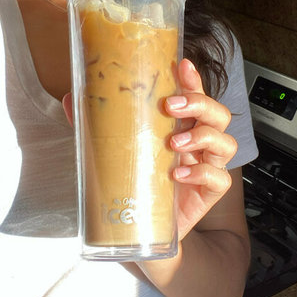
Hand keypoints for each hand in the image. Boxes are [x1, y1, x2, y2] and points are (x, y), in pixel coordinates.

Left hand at [62, 59, 237, 242]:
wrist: (143, 229)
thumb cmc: (137, 184)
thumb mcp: (116, 151)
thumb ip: (98, 126)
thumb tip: (71, 99)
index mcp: (182, 126)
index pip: (196, 96)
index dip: (194, 80)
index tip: (182, 66)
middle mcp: (199, 144)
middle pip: (218, 114)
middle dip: (200, 104)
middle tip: (171, 106)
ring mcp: (207, 167)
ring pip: (226, 143)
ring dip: (203, 136)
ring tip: (175, 143)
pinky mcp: (209, 193)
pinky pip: (220, 178)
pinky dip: (202, 173)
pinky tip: (179, 176)